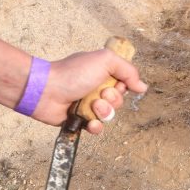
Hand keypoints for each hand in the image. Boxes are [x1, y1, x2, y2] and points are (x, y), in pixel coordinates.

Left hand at [32, 49, 147, 133]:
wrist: (47, 91)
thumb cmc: (72, 73)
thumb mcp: (105, 60)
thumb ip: (128, 70)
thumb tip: (142, 87)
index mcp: (102, 73)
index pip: (124, 84)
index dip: (122, 86)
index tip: (113, 83)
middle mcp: (96, 89)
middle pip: (118, 101)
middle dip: (112, 100)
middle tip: (99, 94)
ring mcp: (88, 105)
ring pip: (109, 116)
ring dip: (104, 112)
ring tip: (91, 106)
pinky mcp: (80, 120)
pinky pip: (97, 128)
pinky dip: (95, 126)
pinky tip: (90, 122)